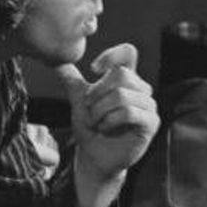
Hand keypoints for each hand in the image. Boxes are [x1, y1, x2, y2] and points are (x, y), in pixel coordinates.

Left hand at [54, 43, 158, 183]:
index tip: (93, 69)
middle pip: (121, 74)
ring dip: (99, 110)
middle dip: (96, 92)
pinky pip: (128, 112)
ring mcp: (148, 106)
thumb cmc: (89, 126)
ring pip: (121, 95)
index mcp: (126, 79)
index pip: (129, 52)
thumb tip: (55, 59)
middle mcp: (141, 90)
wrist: (93, 153)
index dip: (111, 55)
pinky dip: (109, 120)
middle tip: (88, 108)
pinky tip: (104, 128)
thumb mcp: (78, 98)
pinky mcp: (151, 123)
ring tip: (96, 121)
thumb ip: (71, 78)